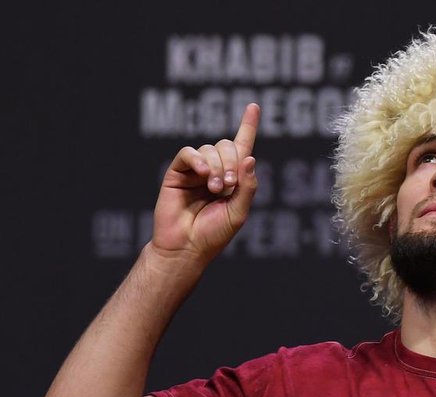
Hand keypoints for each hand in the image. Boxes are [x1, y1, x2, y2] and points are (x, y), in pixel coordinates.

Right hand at [151, 103, 260, 263]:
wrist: (186, 248)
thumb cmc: (213, 234)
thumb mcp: (238, 212)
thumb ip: (247, 186)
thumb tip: (250, 157)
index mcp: (232, 179)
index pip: (242, 147)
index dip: (248, 126)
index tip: (254, 106)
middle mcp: (214, 170)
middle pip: (227, 146)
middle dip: (232, 162)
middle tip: (229, 186)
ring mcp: (195, 171)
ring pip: (210, 149)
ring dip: (218, 167)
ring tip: (216, 189)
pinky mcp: (177, 173)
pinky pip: (188, 153)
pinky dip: (199, 160)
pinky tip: (204, 175)